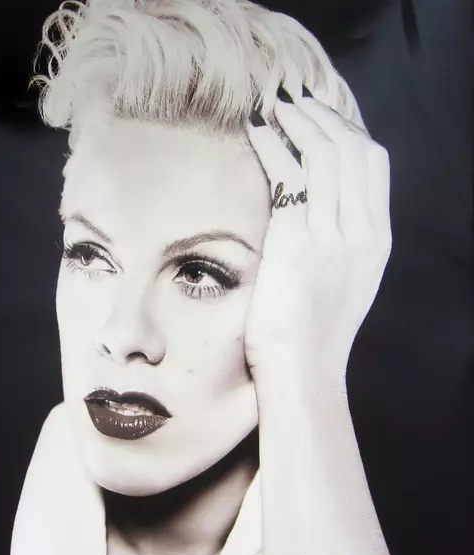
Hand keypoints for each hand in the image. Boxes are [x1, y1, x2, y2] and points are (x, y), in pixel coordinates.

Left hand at [244, 92, 391, 388]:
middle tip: (293, 105)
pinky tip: (257, 131)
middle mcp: (361, 231)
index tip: (320, 118)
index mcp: (376, 239)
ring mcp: (332, 235)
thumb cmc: (312, 333)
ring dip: (297, 124)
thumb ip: (340, 243)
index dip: (347, 130)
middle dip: (323, 118)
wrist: (302, 370)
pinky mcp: (296, 241)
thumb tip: (318, 209)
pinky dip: (272, 146)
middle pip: (353, 149)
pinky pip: (288, 176)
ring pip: (323, 155)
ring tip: (273, 109)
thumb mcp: (342, 283)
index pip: (373, 164)